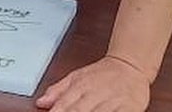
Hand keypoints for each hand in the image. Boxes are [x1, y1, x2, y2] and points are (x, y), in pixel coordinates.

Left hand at [36, 56, 151, 111]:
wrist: (130, 64)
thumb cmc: (103, 73)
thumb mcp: (77, 76)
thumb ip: (58, 90)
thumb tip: (41, 102)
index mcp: (81, 85)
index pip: (64, 105)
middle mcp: (97, 92)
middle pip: (79, 111)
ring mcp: (114, 100)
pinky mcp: (130, 107)